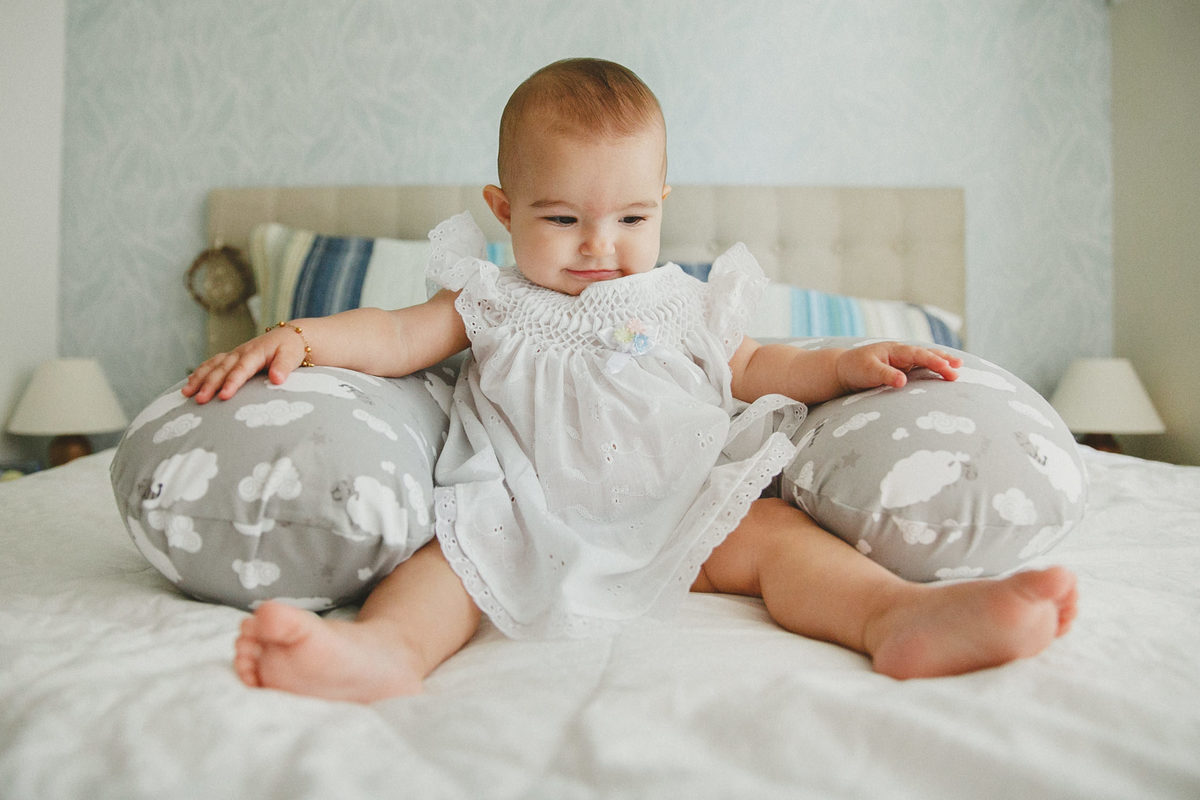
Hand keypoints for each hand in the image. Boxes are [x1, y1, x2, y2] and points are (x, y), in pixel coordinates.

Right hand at [182, 325, 308, 402]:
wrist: (290, 336)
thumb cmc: (291, 349)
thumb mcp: (291, 355)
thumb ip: (283, 367)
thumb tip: (276, 379)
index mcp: (255, 353)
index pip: (241, 369)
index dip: (232, 382)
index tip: (224, 396)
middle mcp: (241, 352)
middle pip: (222, 369)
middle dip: (209, 385)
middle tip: (200, 400)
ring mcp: (234, 354)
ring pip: (213, 366)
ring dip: (199, 379)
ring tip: (186, 393)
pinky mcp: (231, 358)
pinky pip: (212, 364)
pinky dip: (200, 373)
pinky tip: (189, 384)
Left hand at [835, 342, 960, 393]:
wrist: (843, 370)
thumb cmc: (854, 369)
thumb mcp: (868, 372)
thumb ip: (885, 375)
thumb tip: (903, 381)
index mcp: (894, 350)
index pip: (918, 354)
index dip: (933, 360)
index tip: (946, 367)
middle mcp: (901, 353)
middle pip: (926, 353)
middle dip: (943, 359)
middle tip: (959, 367)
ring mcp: (902, 361)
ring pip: (925, 359)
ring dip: (941, 362)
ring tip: (958, 366)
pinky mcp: (901, 369)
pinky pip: (920, 368)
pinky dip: (933, 368)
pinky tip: (943, 372)